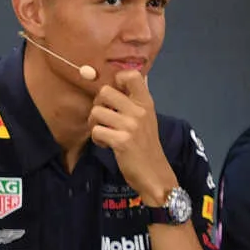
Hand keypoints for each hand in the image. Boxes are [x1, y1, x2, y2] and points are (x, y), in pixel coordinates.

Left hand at [89, 70, 176, 204]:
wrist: (155, 174)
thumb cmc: (146, 145)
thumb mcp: (146, 119)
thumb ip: (133, 101)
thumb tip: (120, 77)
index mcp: (146, 103)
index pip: (131, 75)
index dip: (116, 80)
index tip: (114, 96)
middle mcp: (139, 111)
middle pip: (104, 91)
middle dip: (98, 105)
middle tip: (104, 118)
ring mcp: (131, 126)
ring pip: (96, 111)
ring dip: (94, 124)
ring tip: (105, 133)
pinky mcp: (121, 141)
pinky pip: (96, 131)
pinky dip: (97, 139)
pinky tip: (107, 144)